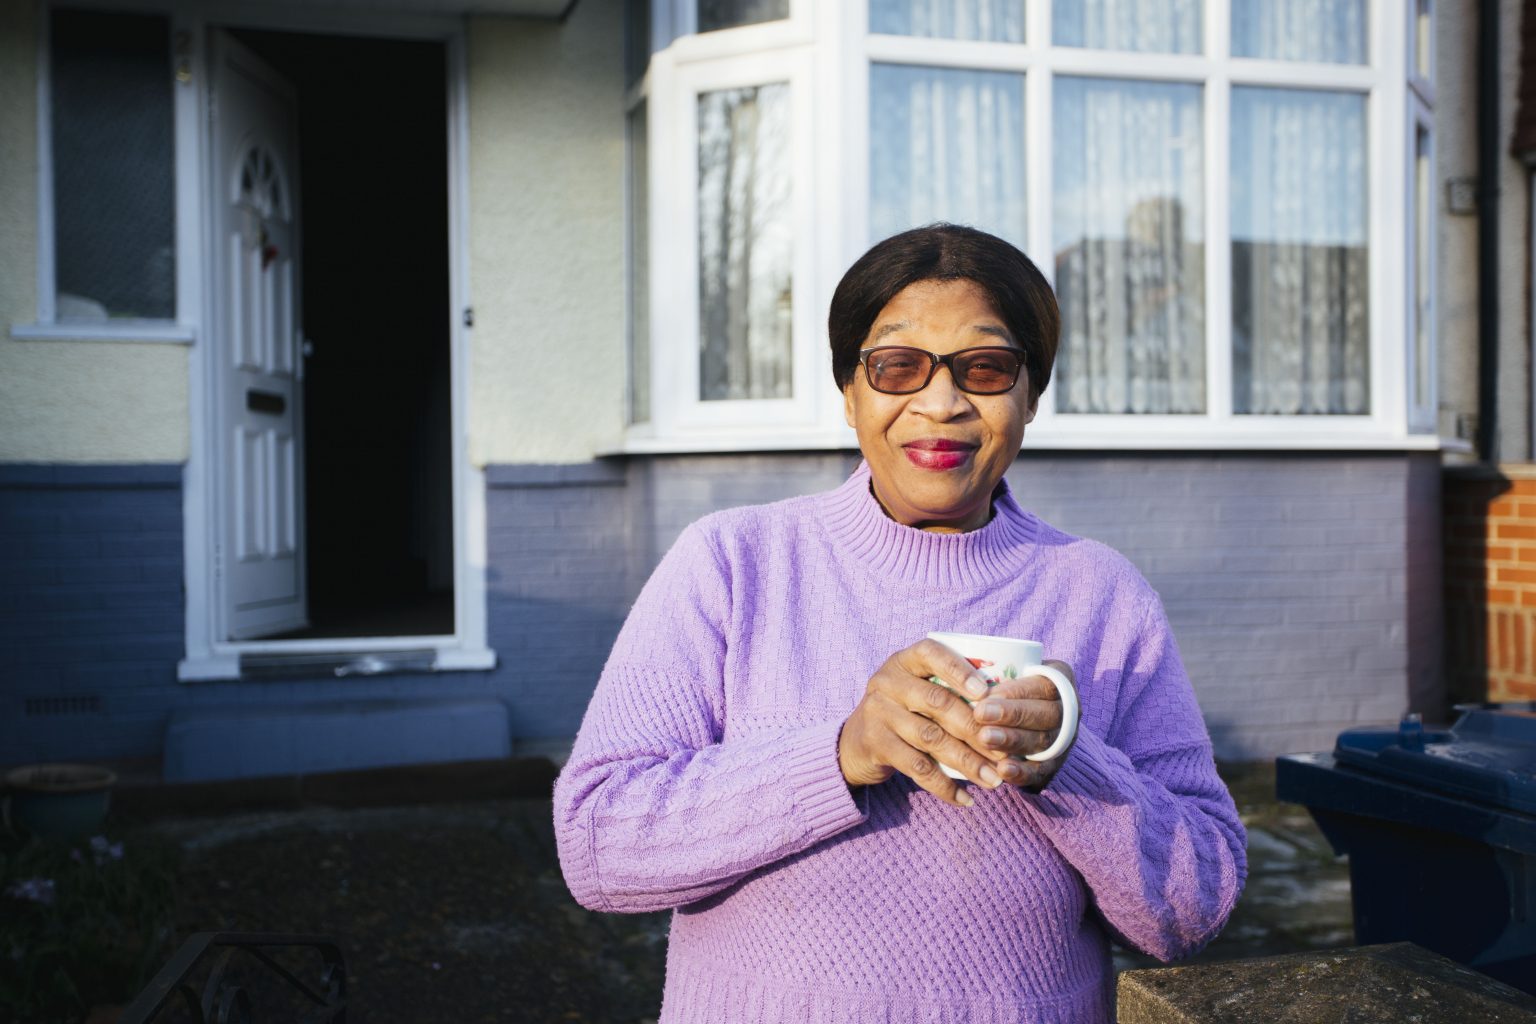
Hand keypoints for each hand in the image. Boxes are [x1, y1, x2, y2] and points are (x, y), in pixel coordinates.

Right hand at [838, 639, 1011, 806]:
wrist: (854, 743)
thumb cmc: (903, 712)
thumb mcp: (916, 690)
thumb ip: (948, 689)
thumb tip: (1005, 709)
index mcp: (904, 661)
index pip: (932, 654)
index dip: (959, 670)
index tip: (987, 693)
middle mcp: (887, 682)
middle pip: (938, 701)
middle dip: (976, 729)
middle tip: (1005, 752)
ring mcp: (878, 712)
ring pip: (931, 737)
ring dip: (967, 761)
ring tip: (993, 780)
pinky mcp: (876, 744)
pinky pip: (916, 767)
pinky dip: (944, 786)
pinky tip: (965, 798)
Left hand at [970, 660, 1076, 791]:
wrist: (1028, 716)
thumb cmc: (1008, 686)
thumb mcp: (1009, 670)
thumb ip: (992, 671)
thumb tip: (962, 676)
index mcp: (1060, 680)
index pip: (1042, 685)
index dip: (1016, 691)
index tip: (986, 694)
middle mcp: (1069, 710)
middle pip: (1045, 713)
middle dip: (1011, 715)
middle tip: (979, 714)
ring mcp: (1064, 739)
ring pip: (1042, 741)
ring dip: (1012, 741)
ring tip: (984, 738)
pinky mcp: (1053, 765)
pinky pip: (1041, 771)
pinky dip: (1022, 772)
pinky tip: (1002, 770)